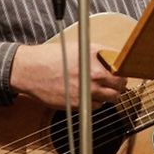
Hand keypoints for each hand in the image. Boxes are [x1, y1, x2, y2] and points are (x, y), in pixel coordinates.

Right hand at [10, 40, 127, 108]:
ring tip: (102, 88)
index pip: (121, 63)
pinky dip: (96, 102)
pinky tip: (88, 95)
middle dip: (120, 82)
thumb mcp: (77, 47)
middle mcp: (94, 74)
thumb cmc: (50, 57)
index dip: (122, 67)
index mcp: (94, 56)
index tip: (122, 69)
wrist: (30, 71)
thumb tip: (112, 59)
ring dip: (110, 94)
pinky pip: (97, 106)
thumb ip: (97, 54)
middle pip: (121, 83)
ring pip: (113, 97)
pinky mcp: (80, 104)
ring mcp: (88, 90)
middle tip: (115, 80)